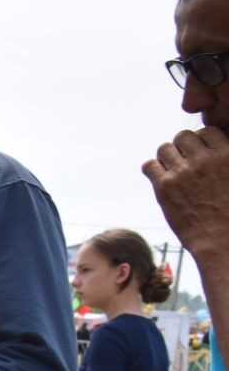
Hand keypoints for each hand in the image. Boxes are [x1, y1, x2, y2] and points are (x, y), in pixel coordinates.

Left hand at [145, 127, 228, 260]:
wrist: (222, 239)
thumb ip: (227, 158)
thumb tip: (219, 149)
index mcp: (227, 154)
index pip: (206, 131)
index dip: (201, 142)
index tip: (200, 154)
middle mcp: (205, 159)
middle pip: (183, 137)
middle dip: (182, 148)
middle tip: (185, 163)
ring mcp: (183, 172)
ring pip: (164, 148)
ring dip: (167, 157)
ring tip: (173, 171)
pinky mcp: (165, 187)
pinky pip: (149, 165)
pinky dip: (152, 169)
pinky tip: (160, 179)